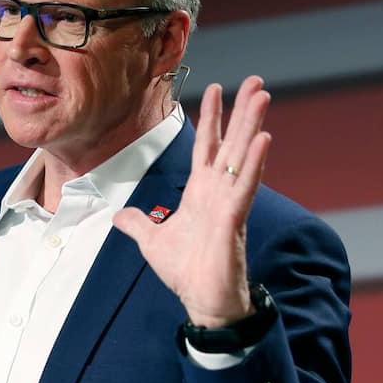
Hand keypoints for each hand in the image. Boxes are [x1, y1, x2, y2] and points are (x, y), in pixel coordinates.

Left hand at [112, 76, 271, 327]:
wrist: (202, 301)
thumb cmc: (185, 271)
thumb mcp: (152, 241)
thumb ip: (138, 224)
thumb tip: (118, 216)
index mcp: (200, 192)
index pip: (206, 145)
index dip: (211, 117)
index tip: (216, 88)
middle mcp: (217, 191)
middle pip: (230, 142)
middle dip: (241, 111)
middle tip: (255, 81)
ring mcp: (228, 203)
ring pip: (241, 156)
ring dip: (252, 126)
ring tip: (261, 97)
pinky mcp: (234, 220)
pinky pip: (245, 187)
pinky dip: (253, 163)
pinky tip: (264, 139)